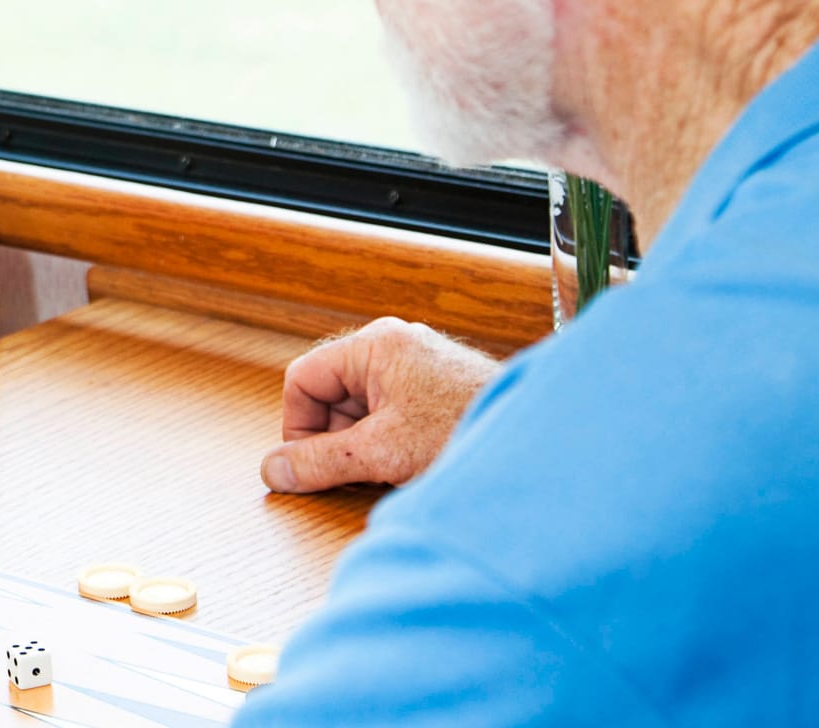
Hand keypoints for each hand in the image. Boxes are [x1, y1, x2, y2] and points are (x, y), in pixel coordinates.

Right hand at [260, 317, 499, 493]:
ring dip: (364, 444)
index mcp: (376, 345)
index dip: (296, 425)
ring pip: (362, 408)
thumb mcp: (380, 454)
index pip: (303, 379)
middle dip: (335, 438)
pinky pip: (391, 413)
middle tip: (353, 472)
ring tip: (389, 470)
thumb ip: (318, 462)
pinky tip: (410, 465)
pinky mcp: (438, 390)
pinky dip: (389, 442)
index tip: (306, 464)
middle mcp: (395, 347)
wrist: (547, 446)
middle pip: (331, 394)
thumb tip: (272, 470)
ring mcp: (419, 367)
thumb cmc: (470, 433)